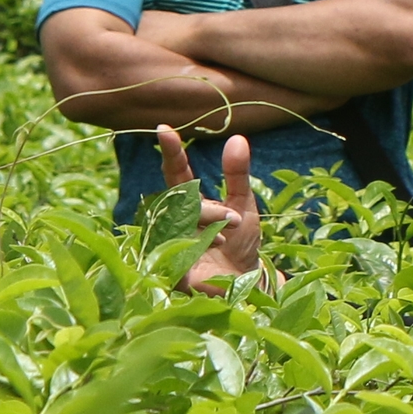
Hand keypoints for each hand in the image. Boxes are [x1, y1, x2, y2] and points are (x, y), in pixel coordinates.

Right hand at [160, 124, 264, 293]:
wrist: (248, 284)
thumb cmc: (242, 242)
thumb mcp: (243, 204)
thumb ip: (237, 174)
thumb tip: (238, 138)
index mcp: (190, 201)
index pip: (175, 173)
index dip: (170, 152)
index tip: (164, 129)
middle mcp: (176, 220)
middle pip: (178, 204)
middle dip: (205, 210)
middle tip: (234, 219)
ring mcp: (172, 244)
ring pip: (177, 228)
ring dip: (205, 231)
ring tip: (228, 238)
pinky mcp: (174, 272)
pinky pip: (175, 256)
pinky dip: (196, 252)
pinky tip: (216, 254)